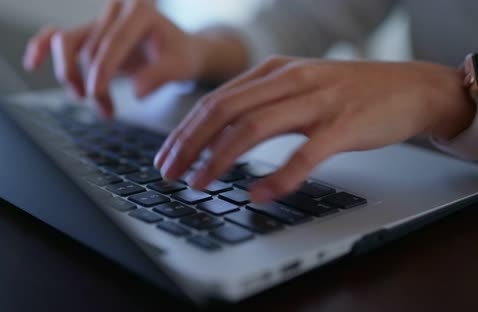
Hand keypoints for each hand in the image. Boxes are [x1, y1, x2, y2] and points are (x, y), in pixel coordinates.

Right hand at [22, 0, 204, 117]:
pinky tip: (32, 62)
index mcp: (141, 9)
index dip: (102, 69)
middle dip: (91, 81)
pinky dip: (43, 47)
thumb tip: (137, 91)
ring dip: (71, 76)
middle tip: (101, 106)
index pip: (114, 40)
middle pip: (88, 45)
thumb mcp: (182, 66)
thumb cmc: (181, 55)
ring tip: (84, 99)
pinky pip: (58, 35)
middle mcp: (117, 9)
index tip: (97, 94)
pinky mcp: (90, 33)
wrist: (180, 50)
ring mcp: (100, 20)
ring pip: (68, 43)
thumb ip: (162, 75)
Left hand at [154, 57, 475, 201]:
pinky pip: (303, 155)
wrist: (410, 87)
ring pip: (253, 129)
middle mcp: (288, 81)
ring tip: (200, 184)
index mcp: (273, 71)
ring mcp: (315, 102)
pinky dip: (277, 177)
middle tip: (170, 174)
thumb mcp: (296, 86)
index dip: (184, 131)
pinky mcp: (342, 126)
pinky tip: (258, 194)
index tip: (167, 157)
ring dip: (219, 160)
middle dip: (189, 145)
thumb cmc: (347, 92)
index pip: (214, 101)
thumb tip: (216, 131)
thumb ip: (260, 102)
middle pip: (223, 112)